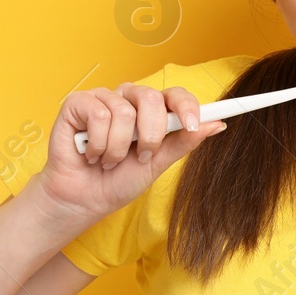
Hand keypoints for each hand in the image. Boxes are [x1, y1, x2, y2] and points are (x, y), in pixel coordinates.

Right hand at [36, 82, 226, 220]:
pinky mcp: (78, 103)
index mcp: (150, 111)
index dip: (187, 105)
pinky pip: (98, 115)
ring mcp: (103, 98)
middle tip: (140, 157)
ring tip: (108, 160)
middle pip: (151, 98)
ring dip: (117, 148)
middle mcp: (128, 99)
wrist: (84, 199)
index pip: (174, 95)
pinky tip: (90, 154)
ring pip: (123, 111)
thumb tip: (217, 124)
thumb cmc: (117, 181)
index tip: (194, 123)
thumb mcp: (157, 164)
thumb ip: (183, 142)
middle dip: (150, 135)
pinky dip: (97, 143)